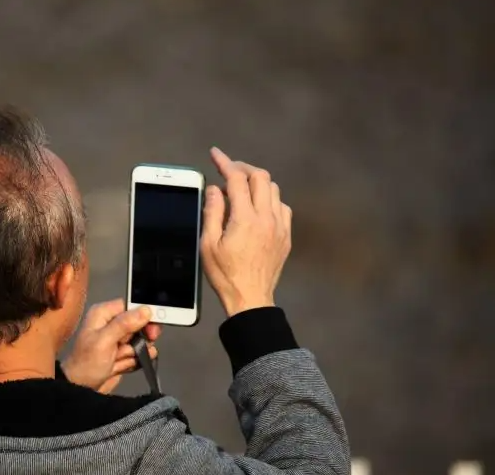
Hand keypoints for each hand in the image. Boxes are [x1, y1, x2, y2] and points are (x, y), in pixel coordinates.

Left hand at [61, 299, 161, 393]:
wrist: (81, 389)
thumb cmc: (85, 363)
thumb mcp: (104, 341)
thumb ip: (124, 324)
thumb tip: (145, 310)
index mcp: (103, 315)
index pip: (130, 306)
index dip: (143, 315)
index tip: (152, 326)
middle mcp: (110, 325)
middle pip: (138, 323)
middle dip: (141, 336)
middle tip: (143, 344)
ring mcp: (117, 341)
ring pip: (140, 340)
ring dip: (136, 351)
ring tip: (123, 358)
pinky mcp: (122, 355)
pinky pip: (138, 354)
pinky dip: (135, 360)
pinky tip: (126, 365)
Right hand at [201, 147, 291, 316]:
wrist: (250, 299)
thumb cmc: (225, 275)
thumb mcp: (208, 244)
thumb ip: (212, 212)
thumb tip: (215, 188)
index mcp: (245, 219)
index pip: (237, 179)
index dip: (225, 162)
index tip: (215, 154)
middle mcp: (266, 218)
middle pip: (261, 177)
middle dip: (243, 168)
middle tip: (228, 170)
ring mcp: (280, 227)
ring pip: (274, 189)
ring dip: (257, 182)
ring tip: (240, 189)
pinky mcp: (286, 236)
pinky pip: (282, 206)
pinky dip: (269, 199)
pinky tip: (257, 207)